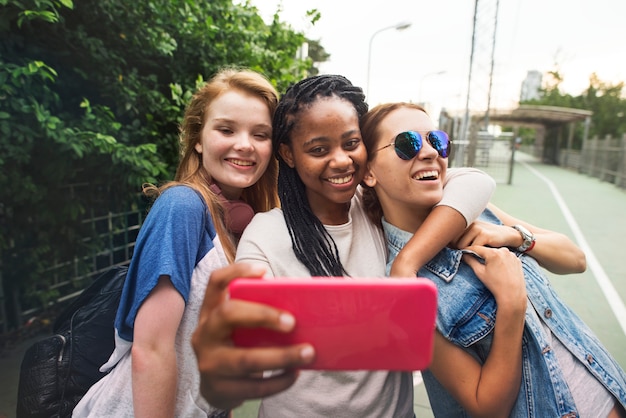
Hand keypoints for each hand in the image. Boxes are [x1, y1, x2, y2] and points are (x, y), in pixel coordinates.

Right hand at [191, 263, 314, 409]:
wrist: (216, 388)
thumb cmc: (237, 346)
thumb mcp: (239, 327)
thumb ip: (257, 312)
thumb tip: (300, 306)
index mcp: (211, 311)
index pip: (216, 282)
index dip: (237, 272)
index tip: (264, 271)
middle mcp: (204, 333)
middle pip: (228, 314)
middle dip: (262, 315)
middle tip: (292, 322)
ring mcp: (208, 362)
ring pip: (246, 359)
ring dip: (282, 357)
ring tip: (307, 353)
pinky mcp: (218, 388)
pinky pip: (254, 387)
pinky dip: (279, 381)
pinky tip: (294, 374)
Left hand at [454, 221, 521, 249]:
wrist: (507, 234)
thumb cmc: (488, 236)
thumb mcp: (473, 233)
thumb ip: (461, 236)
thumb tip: (444, 244)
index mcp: (465, 221)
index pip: (449, 236)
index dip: (452, 245)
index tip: (458, 249)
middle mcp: (469, 223)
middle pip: (454, 242)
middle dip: (459, 250)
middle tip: (468, 252)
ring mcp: (477, 228)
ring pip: (462, 246)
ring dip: (467, 252)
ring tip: (475, 251)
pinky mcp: (484, 235)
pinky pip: (473, 249)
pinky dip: (475, 253)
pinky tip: (482, 252)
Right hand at [462, 246, 526, 312]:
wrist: (513, 294)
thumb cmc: (495, 285)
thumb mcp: (480, 272)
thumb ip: (471, 261)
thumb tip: (464, 255)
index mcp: (493, 253)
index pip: (477, 248)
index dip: (469, 250)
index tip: (464, 252)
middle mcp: (503, 250)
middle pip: (488, 250)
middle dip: (482, 254)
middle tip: (477, 261)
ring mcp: (511, 255)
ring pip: (497, 253)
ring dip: (492, 257)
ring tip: (491, 268)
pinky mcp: (517, 259)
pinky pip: (506, 257)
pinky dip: (501, 260)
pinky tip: (500, 269)